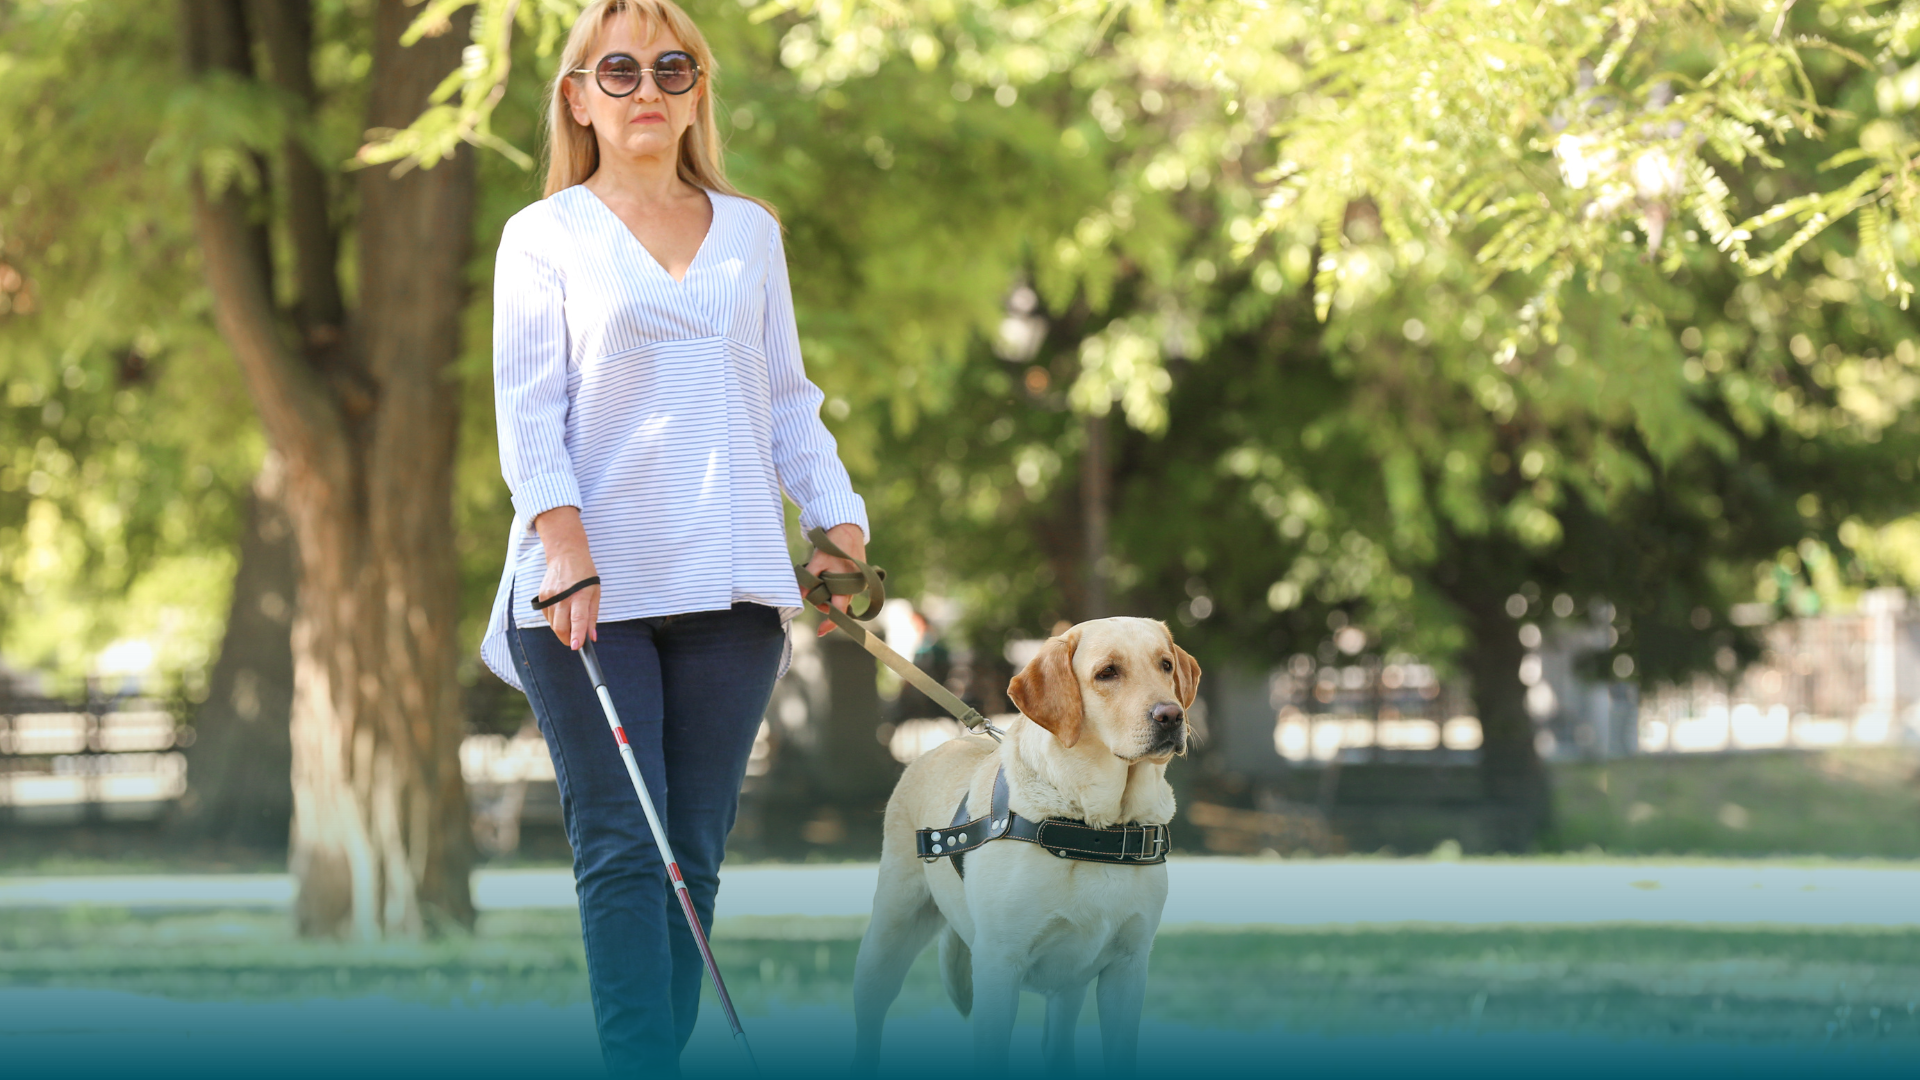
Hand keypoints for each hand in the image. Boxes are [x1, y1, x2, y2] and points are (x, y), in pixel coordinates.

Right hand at [533, 506, 599, 649]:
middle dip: (567, 638)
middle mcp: (563, 596)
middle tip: (575, 641)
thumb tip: (591, 637)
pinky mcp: (542, 596)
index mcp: (580, 594)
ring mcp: (550, 596)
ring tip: (570, 621)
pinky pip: (548, 617)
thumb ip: (592, 616)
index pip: (578, 618)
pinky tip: (562, 612)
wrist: (566, 555)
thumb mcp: (595, 593)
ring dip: (562, 629)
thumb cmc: (585, 575)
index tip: (576, 647)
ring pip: (553, 624)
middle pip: (561, 626)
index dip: (577, 634)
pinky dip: (555, 620)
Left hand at [804, 522, 868, 636]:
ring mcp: (855, 584)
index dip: (830, 623)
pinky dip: (832, 586)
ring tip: (820, 575)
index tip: (820, 632)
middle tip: (810, 588)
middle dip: (822, 602)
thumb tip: (800, 596)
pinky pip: (841, 588)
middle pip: (835, 605)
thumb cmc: (833, 545)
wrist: (848, 529)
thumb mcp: (817, 560)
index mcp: (847, 586)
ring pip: (837, 596)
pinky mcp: (854, 578)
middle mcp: (854, 588)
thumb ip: (809, 580)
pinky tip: (827, 574)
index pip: (839, 611)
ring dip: (827, 592)